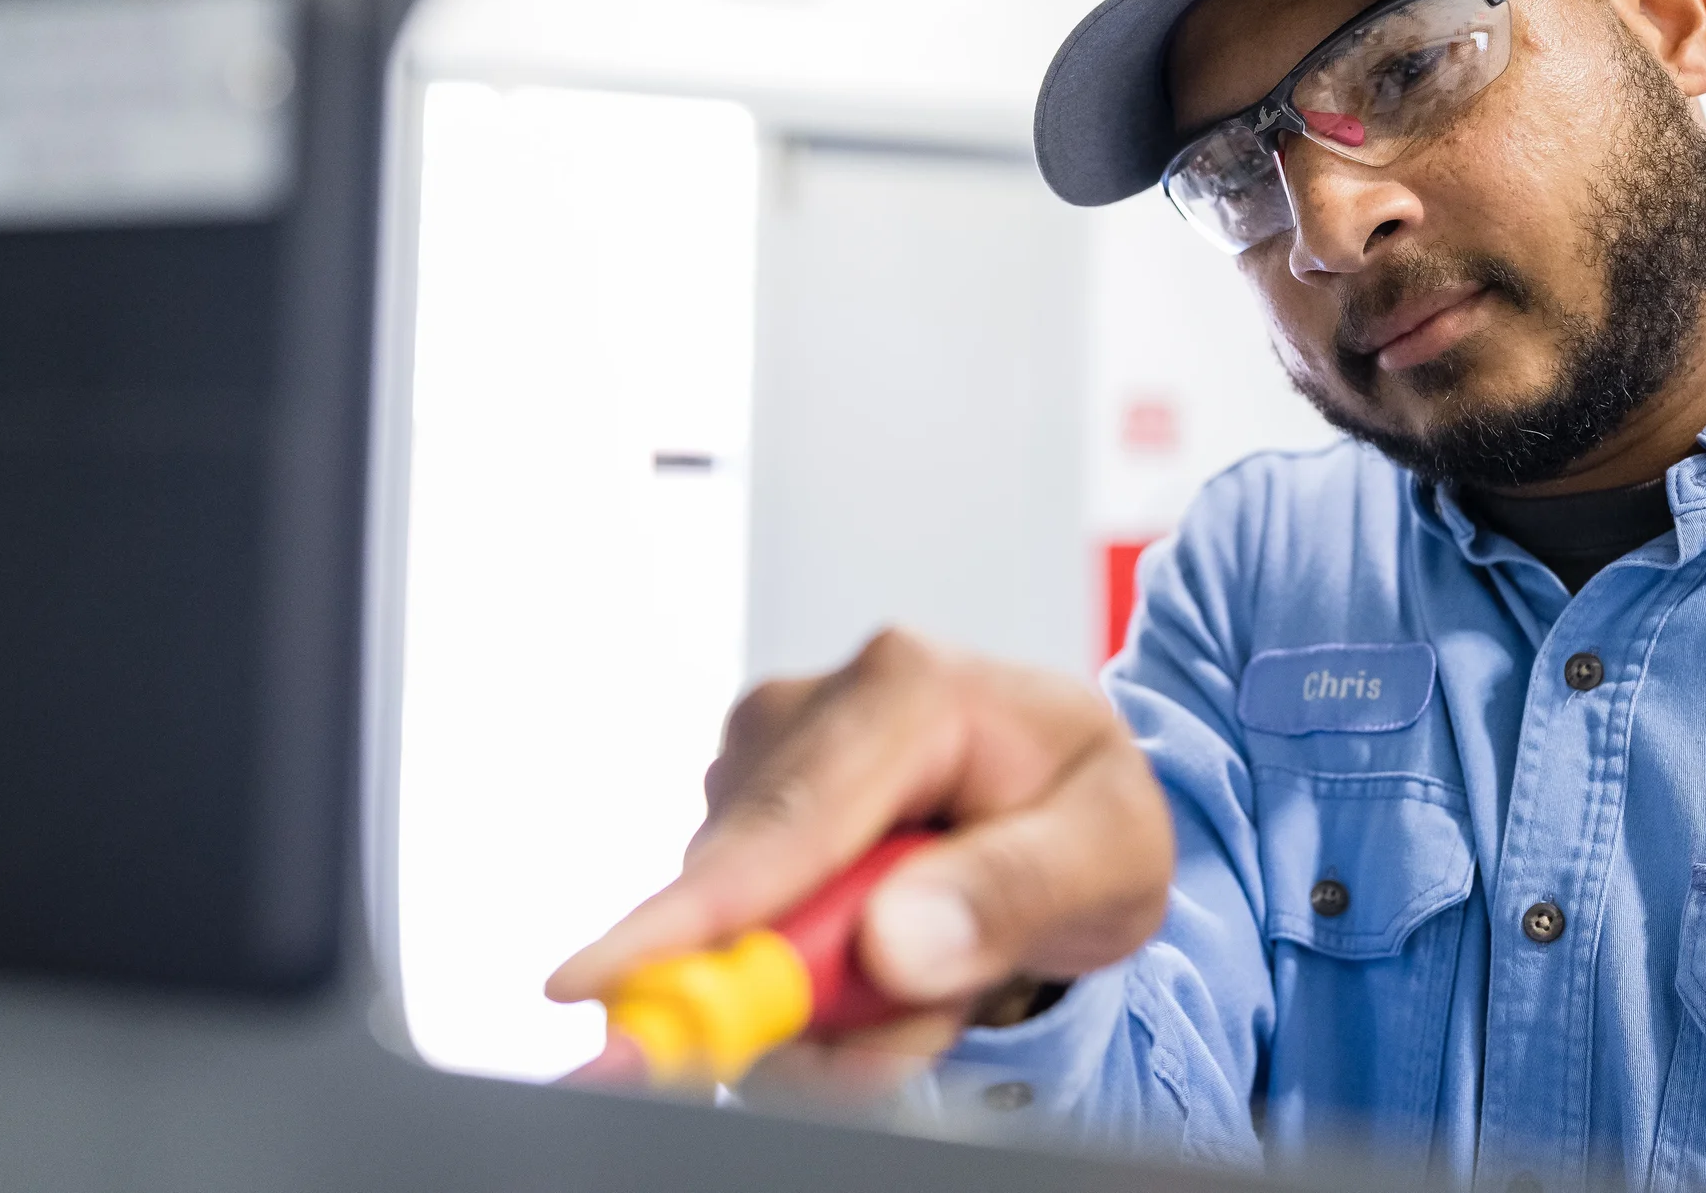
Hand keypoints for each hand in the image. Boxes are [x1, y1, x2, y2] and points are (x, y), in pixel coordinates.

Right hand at [545, 629, 1172, 1069]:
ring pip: (745, 926)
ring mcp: (766, 756)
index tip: (595, 985)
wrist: (1066, 796)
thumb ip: (1012, 892)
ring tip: (943, 955)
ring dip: (835, 987)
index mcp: (909, 689)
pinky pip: (745, 930)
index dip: (689, 916)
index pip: (785, 824)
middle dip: (818, 994)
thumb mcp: (1110, 853)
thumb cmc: (1086, 812)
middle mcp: (816, 705)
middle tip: (929, 1015)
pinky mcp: (741, 806)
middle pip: (747, 892)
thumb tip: (895, 942)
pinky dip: (817, 973)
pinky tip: (889, 942)